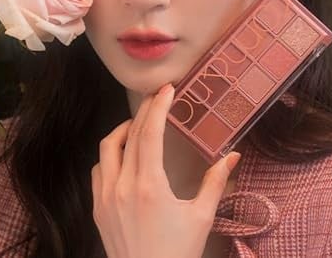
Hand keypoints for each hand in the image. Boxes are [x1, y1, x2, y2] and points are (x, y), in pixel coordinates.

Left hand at [91, 83, 240, 257]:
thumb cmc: (178, 253)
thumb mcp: (201, 217)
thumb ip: (216, 182)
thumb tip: (233, 155)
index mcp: (149, 186)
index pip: (150, 133)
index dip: (158, 107)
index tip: (166, 90)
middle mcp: (122, 186)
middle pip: (130, 135)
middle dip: (144, 111)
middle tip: (156, 97)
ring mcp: (105, 197)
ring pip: (107, 148)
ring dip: (123, 130)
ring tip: (139, 125)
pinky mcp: (97, 208)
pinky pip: (99, 170)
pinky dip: (110, 155)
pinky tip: (123, 157)